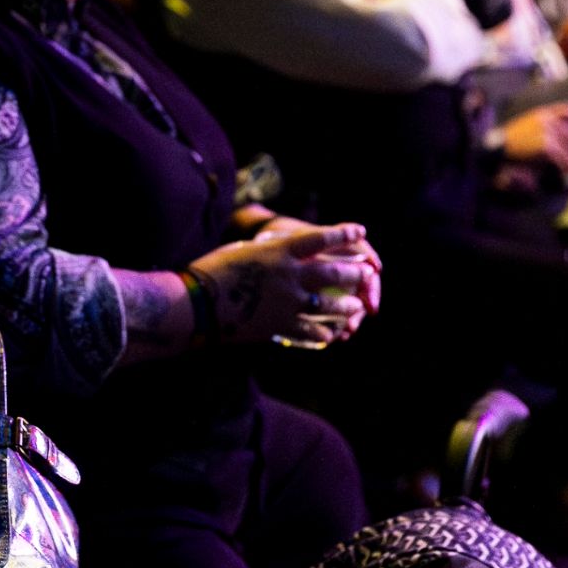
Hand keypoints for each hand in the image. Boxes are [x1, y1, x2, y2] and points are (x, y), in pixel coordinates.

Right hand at [187, 225, 375, 346]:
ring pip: (330, 305)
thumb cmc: (213, 271)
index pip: (320, 239)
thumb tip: (283, 253)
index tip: (361, 231)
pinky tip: (332, 336)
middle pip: (334, 273)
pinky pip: (312, 331)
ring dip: (348, 306)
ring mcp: (287, 302)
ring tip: (358, 307)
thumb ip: (269, 253)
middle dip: (355, 273)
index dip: (343, 234)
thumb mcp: (244, 251)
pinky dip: (324, 333)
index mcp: (279, 252)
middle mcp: (289, 275)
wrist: (198, 304)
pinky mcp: (281, 325)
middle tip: (369, 274)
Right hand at [499, 102, 567, 174]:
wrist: (496, 147)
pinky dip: (566, 164)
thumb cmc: (508, 141)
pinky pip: (563, 157)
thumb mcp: (525, 126)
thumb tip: (557, 136)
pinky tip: (566, 170)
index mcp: (541, 113)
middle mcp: (547, 121)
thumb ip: (540, 127)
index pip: (567, 109)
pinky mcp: (546, 146)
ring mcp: (547, 132)